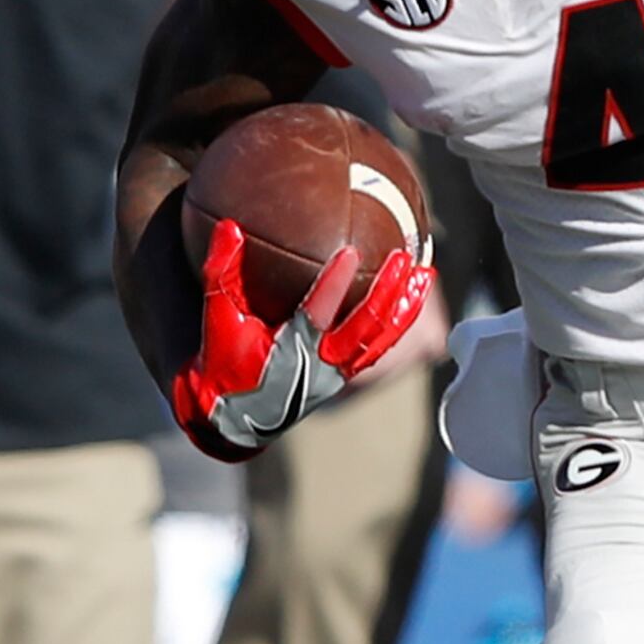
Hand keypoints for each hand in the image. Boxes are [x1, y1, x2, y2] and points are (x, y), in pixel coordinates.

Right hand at [166, 221, 434, 459]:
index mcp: (289, 347)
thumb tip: (228, 226)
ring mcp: (337, 371)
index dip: (335, 282)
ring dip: (404, 306)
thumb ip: (221, 270)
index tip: (352, 251)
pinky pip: (379, 348)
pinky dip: (398, 322)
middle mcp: (321, 362)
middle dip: (387, 292)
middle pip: (364, 326)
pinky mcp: (345, 376)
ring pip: (380, 338)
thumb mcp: (216, 317)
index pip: (318, 312)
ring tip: (426, 273)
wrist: (232, 418)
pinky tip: (412, 298)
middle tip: (403, 258)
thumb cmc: (223, 364)